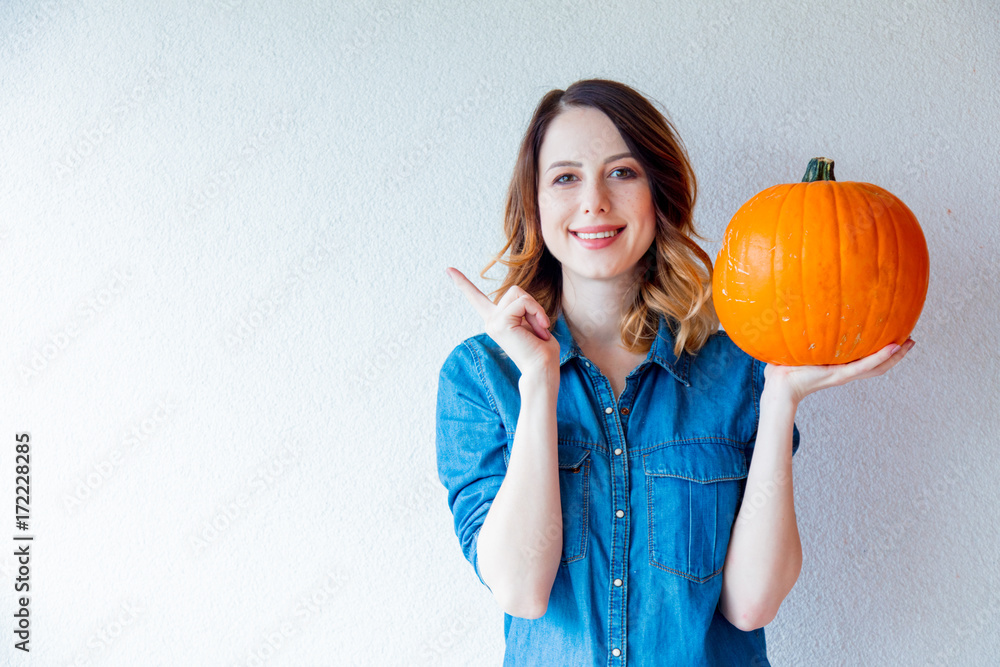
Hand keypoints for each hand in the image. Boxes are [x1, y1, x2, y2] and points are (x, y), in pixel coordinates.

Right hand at [446, 267, 560, 377]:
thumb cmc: (542, 350)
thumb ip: (522, 309)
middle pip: (514, 290)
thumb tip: (520, 301)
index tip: (448, 269)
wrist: (542, 369)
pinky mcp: (501, 322)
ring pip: (519, 293)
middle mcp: (490, 321)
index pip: (477, 298)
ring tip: (539, 329)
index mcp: (496, 321)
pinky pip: (524, 302)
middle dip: (532, 305)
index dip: (463, 283)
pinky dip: (537, 312)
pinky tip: (540, 329)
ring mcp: (493, 322)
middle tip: (540, 328)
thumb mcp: (531, 322)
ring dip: (535, 309)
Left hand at [763, 338, 915, 405]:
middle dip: (896, 354)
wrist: (778, 385)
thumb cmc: (784, 367)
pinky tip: (894, 347)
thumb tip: (801, 311)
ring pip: (877, 366)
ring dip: (895, 356)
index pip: (866, 360)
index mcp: (838, 366)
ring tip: (909, 343)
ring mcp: (844, 374)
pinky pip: (865, 366)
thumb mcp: (799, 347)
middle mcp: (845, 371)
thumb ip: (805, 334)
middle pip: (878, 365)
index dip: (883, 352)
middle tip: (911, 339)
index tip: (896, 337)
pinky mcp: (840, 375)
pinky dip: (881, 357)